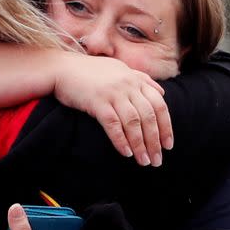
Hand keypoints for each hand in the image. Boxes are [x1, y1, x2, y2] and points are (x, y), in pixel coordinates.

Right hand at [53, 53, 172, 166]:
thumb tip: (162, 92)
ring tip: (144, 161)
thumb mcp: (120, 70)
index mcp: (135, 80)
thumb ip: (142, 79)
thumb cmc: (91, 72)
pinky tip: (126, 153)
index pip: (159, 105)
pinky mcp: (97, 101)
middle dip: (155, 141)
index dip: (166, 127)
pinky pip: (113, 124)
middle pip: (149, 117)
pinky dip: (121, 140)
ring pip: (134, 122)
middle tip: (157, 160)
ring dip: (141, 144)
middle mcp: (127, 85)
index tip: (167, 145)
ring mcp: (113, 93)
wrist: (62, 68)